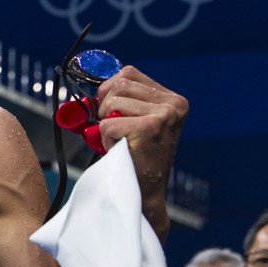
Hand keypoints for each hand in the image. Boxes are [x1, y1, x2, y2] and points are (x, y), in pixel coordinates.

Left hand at [95, 67, 188, 230]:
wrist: (144, 193)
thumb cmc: (136, 158)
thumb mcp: (135, 121)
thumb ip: (122, 100)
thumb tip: (94, 87)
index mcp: (173, 99)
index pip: (128, 73)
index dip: (109, 90)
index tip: (111, 111)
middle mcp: (173, 104)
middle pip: (118, 84)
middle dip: (105, 108)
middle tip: (114, 131)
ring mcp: (164, 115)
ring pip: (111, 102)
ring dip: (107, 125)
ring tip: (121, 142)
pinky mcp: (149, 128)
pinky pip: (107, 124)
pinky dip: (105, 139)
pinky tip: (121, 150)